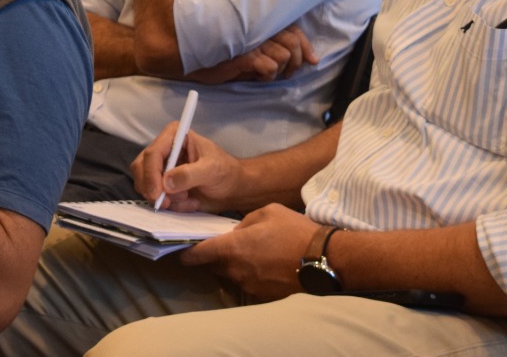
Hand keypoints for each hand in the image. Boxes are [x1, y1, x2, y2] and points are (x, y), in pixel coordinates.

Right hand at [131, 125, 240, 213]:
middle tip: (168, 203)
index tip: (157, 194)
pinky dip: (171, 205)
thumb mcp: (212, 170)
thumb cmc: (225, 172)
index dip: (151, 175)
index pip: (152, 154)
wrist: (232, 188)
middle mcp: (163, 150)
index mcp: (174, 136)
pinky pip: (155, 197)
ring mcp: (161, 168)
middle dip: (153, 189)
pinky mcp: (162, 185)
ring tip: (188, 199)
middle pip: (141, 168)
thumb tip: (166, 182)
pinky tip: (189, 202)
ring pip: (144, 185)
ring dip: (166, 198)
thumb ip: (190, 174)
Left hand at [180, 203, 319, 300]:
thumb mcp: (267, 212)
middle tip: (223, 246)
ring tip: (251, 254)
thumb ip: (244, 222)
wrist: (324, 258)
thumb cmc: (295, 230)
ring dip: (234, 265)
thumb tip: (236, 233)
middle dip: (214, 257)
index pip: (200, 254)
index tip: (182, 252)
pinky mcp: (263, 295)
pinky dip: (250, 274)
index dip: (188, 253)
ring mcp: (250, 285)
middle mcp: (237, 270)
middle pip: (214, 265)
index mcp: (234, 248)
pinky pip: (248, 282)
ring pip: (232, 275)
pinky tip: (265, 264)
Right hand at [185, 25, 317, 84]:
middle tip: (288, 74)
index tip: (313, 60)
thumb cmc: (223, 52)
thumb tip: (303, 59)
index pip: (293, 30)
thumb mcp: (251, 47)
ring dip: (279, 70)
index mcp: (262, 23)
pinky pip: (269, 68)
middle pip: (292, 43)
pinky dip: (267, 76)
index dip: (306, 46)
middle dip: (296, 62)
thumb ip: (273, 48)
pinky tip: (256, 77)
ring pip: (283, 57)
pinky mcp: (244, 55)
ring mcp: (251, 40)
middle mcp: (258, 28)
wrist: (193, 56)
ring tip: (267, 74)